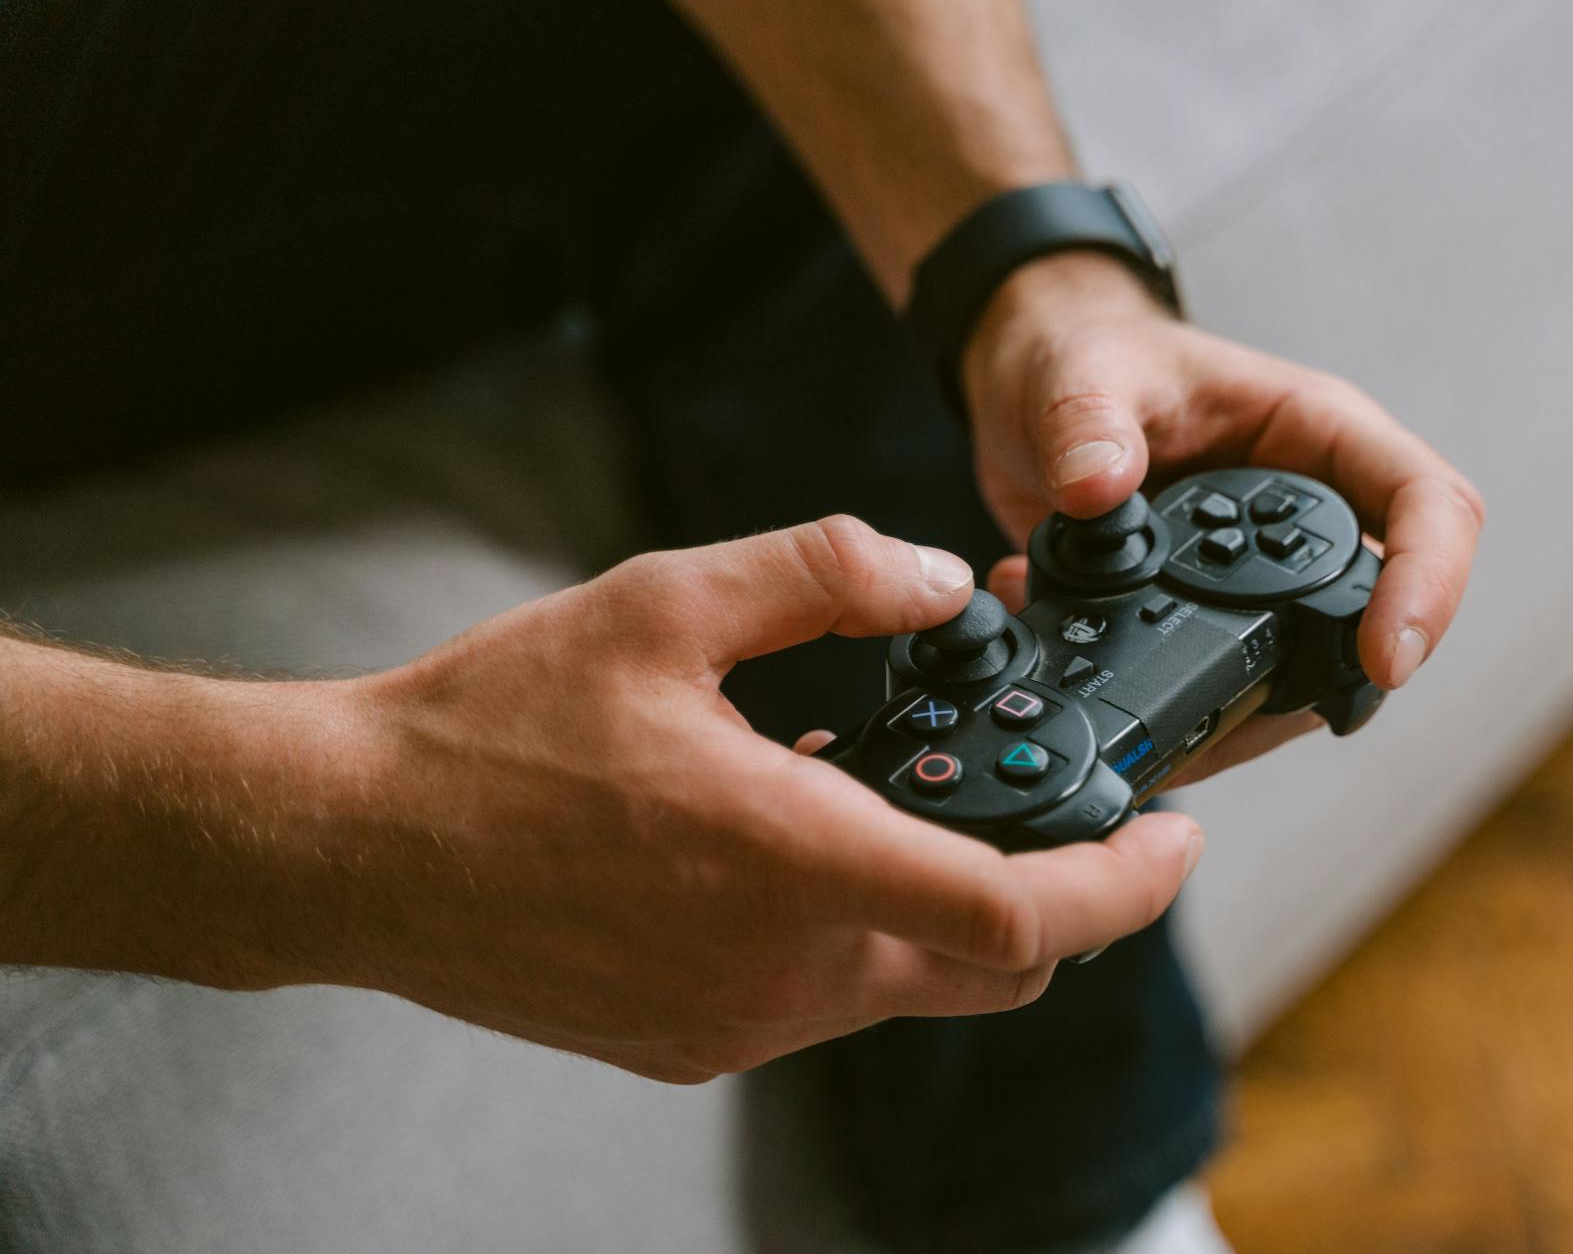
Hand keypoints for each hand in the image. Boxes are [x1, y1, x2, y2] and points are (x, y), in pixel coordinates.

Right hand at [316, 516, 1201, 1082]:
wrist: (355, 843)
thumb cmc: (493, 728)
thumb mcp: (670, 601)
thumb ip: (827, 572)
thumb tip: (937, 580)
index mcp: (794, 859)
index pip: (1019, 915)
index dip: (1127, 885)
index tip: (1175, 836)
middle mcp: (781, 969)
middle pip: (994, 969)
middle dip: (1062, 898)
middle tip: (1072, 813)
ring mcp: (737, 1024)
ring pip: (911, 986)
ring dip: (948, 908)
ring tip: (903, 796)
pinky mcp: (692, 1044)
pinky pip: (826, 1001)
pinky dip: (860, 933)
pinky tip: (805, 845)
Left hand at [960, 253, 1484, 770]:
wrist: (1032, 390)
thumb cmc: (1088, 352)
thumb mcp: (1079, 371)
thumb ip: (1087, 424)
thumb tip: (1098, 486)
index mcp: (1316, 432)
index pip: (1426, 504)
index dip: (1428, 584)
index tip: (1385, 658)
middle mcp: (1304, 510)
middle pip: (1377, 610)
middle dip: (1329, 683)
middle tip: (1247, 723)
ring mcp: (1259, 573)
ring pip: (1304, 670)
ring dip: (1238, 714)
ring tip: (1156, 724)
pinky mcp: (1209, 616)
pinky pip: (1230, 683)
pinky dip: (1178, 711)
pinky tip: (1107, 694)